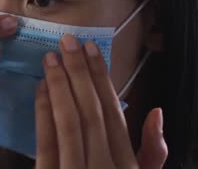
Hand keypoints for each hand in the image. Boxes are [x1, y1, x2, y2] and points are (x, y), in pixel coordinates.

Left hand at [35, 34, 167, 168]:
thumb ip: (151, 152)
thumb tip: (156, 113)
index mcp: (126, 164)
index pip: (114, 113)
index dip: (102, 78)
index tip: (91, 49)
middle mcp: (103, 166)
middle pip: (92, 112)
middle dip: (80, 73)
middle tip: (68, 42)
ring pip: (69, 122)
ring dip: (60, 85)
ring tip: (51, 58)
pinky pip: (46, 142)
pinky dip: (43, 112)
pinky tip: (41, 89)